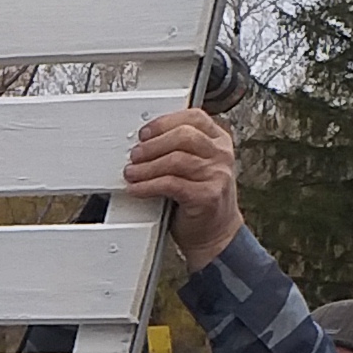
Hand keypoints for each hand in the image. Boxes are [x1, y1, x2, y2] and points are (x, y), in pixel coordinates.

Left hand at [121, 105, 245, 269]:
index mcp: (219, 141)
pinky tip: (137, 188)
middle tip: (135, 155)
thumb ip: (178, 149)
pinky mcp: (208, 196)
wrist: (216, 234)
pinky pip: (172, 184)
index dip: (165, 122)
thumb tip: (142, 142)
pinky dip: (149, 185)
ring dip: (147, 167)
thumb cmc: (200, 198)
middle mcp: (221, 155)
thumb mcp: (195, 166)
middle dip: (153, 145)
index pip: (194, 118)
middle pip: (184, 135)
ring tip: (131, 173)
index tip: (144, 132)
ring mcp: (217, 175)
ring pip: (176, 160)